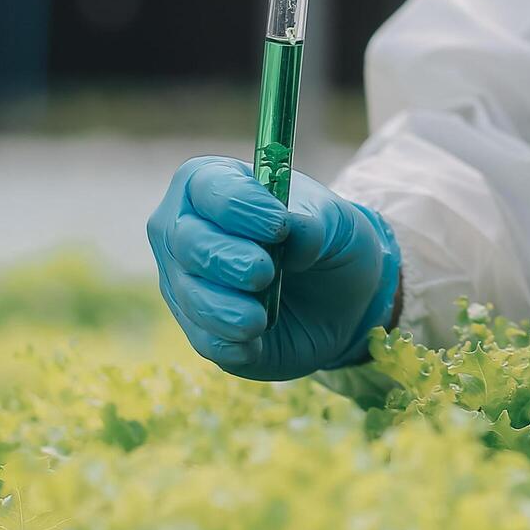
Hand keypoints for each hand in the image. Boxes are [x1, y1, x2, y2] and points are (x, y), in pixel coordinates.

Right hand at [146, 157, 400, 380]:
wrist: (343, 298)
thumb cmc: (328, 242)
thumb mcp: (338, 222)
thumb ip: (314, 222)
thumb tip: (294, 232)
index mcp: (215, 184)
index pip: (207, 185)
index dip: (238, 205)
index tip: (278, 226)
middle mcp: (188, 230)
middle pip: (187, 241)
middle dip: (225, 259)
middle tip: (264, 272)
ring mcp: (188, 282)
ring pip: (189, 294)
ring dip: (224, 309)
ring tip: (259, 319)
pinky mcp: (201, 329)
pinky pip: (203, 339)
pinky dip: (229, 343)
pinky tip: (254, 344)